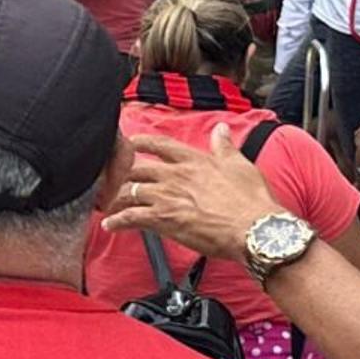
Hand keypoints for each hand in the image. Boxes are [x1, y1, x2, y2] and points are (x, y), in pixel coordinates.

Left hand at [106, 135, 287, 263]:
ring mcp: (167, 196)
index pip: (160, 145)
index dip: (141, 142)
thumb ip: (225, 147)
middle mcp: (175, 175)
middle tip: (110, 179)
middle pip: (137, 169)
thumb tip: (221, 129)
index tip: (129, 141)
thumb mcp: (240, 165)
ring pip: (129, 192)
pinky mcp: (163, 218)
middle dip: (120, 174)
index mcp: (194, 160)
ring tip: (105, 204)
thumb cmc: (252, 201)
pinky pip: (131, 217)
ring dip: (115, 198)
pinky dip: (117, 221)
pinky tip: (109, 224)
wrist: (254, 229)